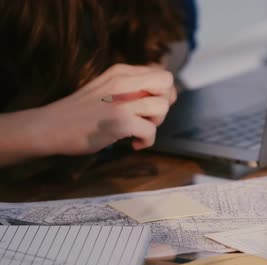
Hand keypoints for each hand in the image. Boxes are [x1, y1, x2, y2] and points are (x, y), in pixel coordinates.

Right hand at [33, 64, 175, 154]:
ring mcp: (121, 102)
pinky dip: (146, 141)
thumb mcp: (107, 87)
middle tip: (148, 117)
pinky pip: (151, 131)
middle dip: (165, 104)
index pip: (162, 74)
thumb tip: (165, 91)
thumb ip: (132, 85)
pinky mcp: (119, 122)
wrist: (50, 126)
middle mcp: (122, 82)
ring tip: (137, 129)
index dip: (164, 93)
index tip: (150, 106)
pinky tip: (133, 143)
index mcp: (121, 72)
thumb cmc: (81, 111)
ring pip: (162, 108)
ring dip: (155, 123)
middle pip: (168, 85)